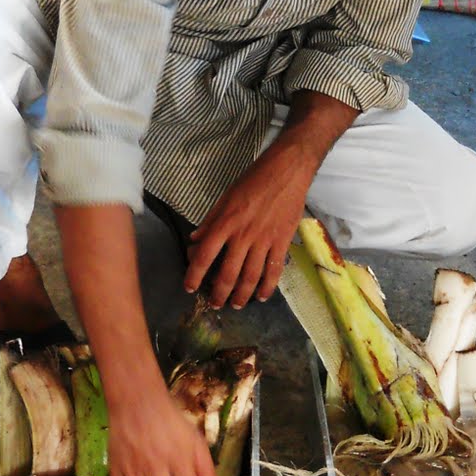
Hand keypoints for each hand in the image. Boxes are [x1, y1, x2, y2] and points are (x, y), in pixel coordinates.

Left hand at [184, 148, 311, 308]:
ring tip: (236, 305)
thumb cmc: (254, 180)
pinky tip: (262, 296)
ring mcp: (264, 240)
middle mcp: (243, 235)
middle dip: (219, 293)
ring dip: (242, 295)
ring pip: (251, 276)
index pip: (205, 255)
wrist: (287, 171)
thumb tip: (194, 240)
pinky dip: (268, 286)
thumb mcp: (225, 196)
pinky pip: (274, 270)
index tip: (189, 287)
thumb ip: (210, 221)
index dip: (195, 274)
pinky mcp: (282, 242)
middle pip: (228, 273)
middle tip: (215, 304)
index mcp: (225, 223)